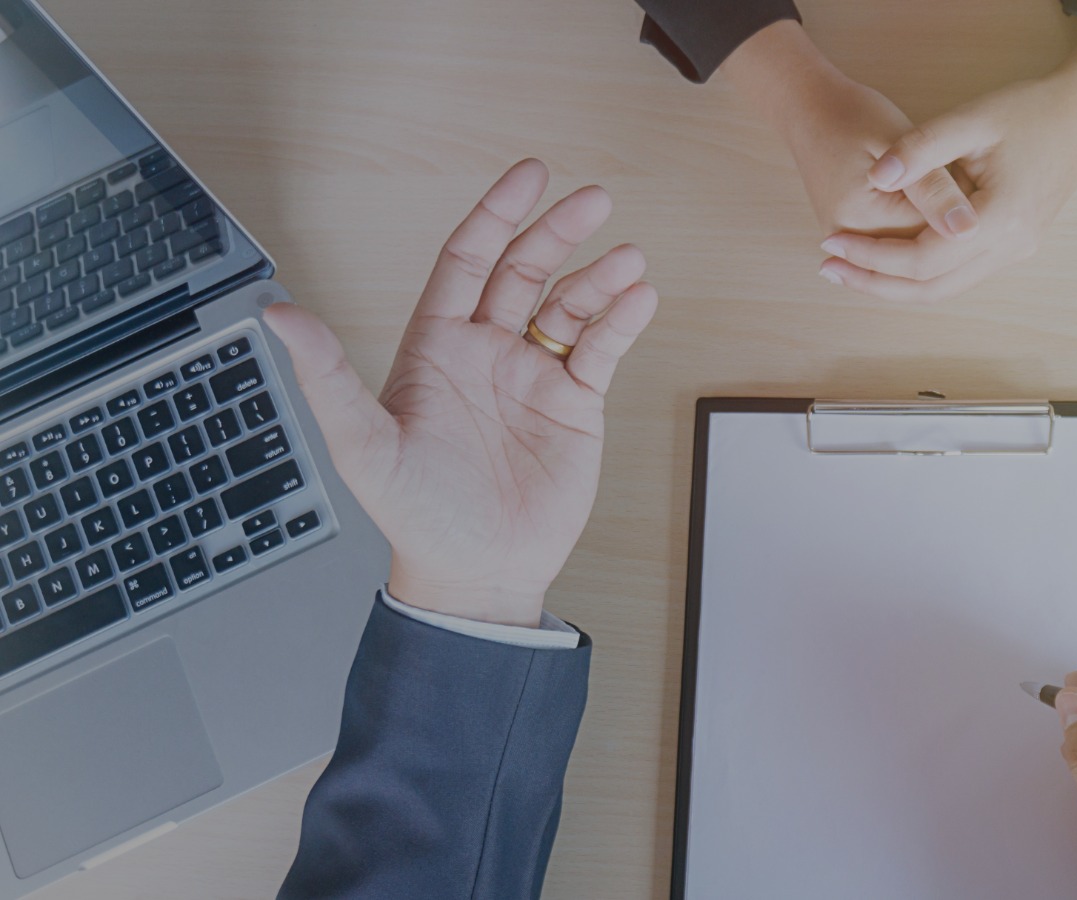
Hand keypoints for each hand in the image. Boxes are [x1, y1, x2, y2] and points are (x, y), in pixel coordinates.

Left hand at [264, 160, 657, 626]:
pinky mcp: (575, 407)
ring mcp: (533, 376)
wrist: (476, 576)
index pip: (469, 260)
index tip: (530, 175)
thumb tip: (276, 314)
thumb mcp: (363, 446)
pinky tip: (640, 298)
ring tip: (627, 258)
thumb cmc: (417, 516)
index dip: (498, 213)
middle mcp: (486, 351)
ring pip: (571, 306)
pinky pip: (601, 351)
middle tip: (593, 199)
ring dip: (600, 278)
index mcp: (436, 347)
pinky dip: (622, 321)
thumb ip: (327, 376)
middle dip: (559, 231)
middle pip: (526, 270)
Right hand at [722, 20, 973, 240]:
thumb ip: (933, 189)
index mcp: (862, 222)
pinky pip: (898, 244)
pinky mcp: (852, 241)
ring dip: (932, 223)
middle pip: (922, 250)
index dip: (959, 206)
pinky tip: (924, 197)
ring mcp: (848, 246)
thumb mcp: (898, 143)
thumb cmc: (853, 117)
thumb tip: (968, 232)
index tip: (967, 171)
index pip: (934, 238)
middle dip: (946, 218)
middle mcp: (850, 245)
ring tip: (939, 184)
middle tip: (958, 175)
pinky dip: (917, 225)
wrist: (809, 111)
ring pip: (912, 250)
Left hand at [819, 24, 1076, 300]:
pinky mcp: (1014, 247)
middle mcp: (1013, 247)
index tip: (831, 241)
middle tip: (829, 267)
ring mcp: (1016, 252)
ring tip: (849, 268)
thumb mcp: (971, 119)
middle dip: (874, 283)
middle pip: (931, 289)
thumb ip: (920, 148)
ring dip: (895, 284)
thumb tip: (875, 176)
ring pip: (945, 290)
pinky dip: (920, 274)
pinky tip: (887, 258)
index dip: (871, 256)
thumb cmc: (1029, 110)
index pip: (923, 259)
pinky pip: (958, 275)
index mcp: (1001, 218)